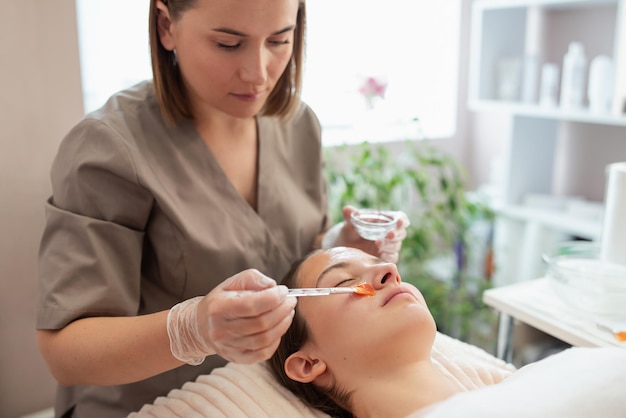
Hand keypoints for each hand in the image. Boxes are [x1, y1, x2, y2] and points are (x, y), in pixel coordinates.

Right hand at [167, 270, 296, 364]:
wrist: (202, 325)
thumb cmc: (222, 300)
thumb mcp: (233, 282)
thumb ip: (254, 279)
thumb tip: (272, 287)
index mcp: (218, 307)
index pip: (251, 305)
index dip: (273, 298)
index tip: (283, 291)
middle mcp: (221, 330)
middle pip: (261, 323)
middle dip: (283, 310)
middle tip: (290, 301)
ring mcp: (228, 347)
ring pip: (265, 339)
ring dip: (283, 324)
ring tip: (288, 313)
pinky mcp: (236, 358)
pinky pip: (263, 353)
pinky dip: (276, 341)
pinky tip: (278, 328)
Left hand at [322, 205, 409, 262]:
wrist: (346, 247)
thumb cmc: (351, 230)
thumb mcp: (350, 223)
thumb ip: (350, 216)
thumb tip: (347, 209)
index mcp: (385, 220)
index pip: (400, 218)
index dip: (402, 220)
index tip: (400, 222)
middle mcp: (390, 233)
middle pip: (401, 233)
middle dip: (396, 234)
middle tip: (389, 235)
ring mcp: (389, 246)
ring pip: (396, 246)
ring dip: (390, 245)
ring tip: (378, 243)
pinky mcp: (385, 257)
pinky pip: (392, 258)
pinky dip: (388, 256)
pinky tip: (380, 254)